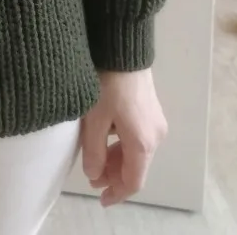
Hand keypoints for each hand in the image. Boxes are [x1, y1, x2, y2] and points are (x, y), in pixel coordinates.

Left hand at [82, 70, 167, 207]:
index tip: (100, 199)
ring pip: (137, 152)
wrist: (122, 48)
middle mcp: (155, 136)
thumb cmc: (106, 83)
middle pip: (136, 167)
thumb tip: (93, 174)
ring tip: (94, 159)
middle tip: (91, 177)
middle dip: (113, 175)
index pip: (133, 181)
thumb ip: (93, 150)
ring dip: (117, 159)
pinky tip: (105, 138)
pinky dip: (122, 144)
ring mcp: (156, 122)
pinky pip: (138, 137)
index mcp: (142, 143)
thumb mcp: (93, 118)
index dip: (116, 193)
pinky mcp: (151, 109)